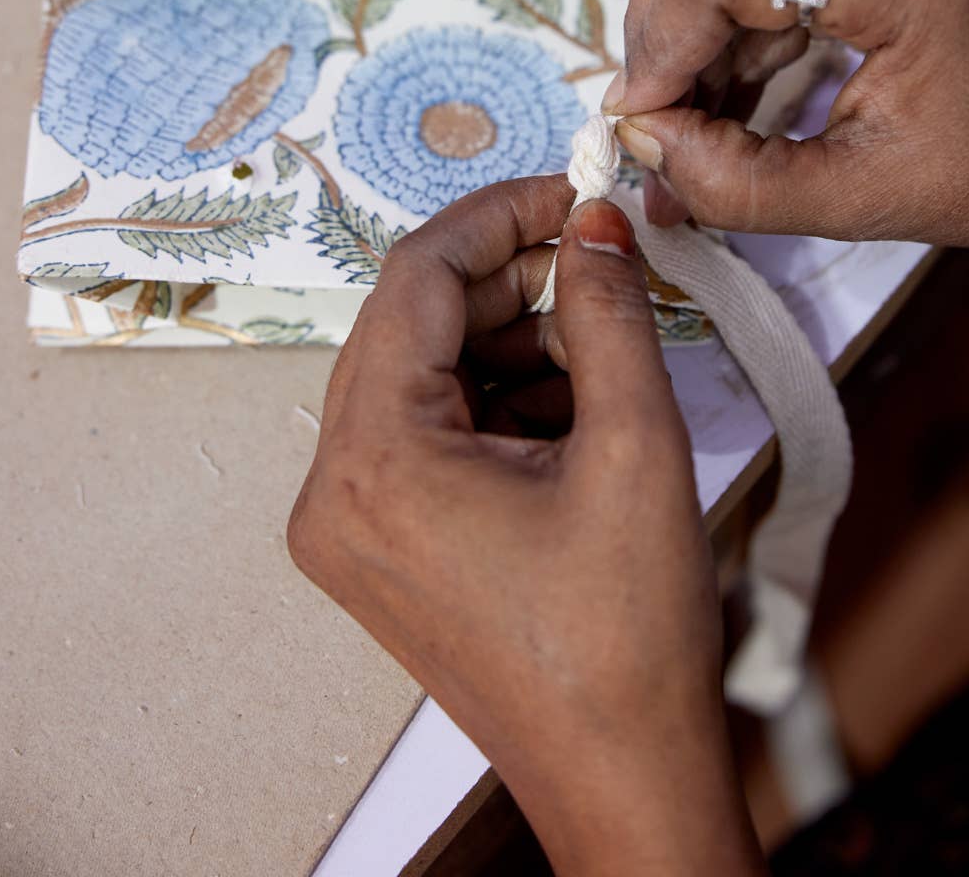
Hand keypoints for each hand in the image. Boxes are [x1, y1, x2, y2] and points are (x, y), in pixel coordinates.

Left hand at [288, 177, 763, 876]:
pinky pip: (425, 429)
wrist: (623, 776)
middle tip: (597, 259)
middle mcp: (334, 488)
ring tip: (601, 349)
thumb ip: (609, 311)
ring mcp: (348, 523)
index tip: (570, 191)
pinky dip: (495, 399)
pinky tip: (573, 406)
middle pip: (412, 323)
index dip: (499, 215)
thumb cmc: (626, 638)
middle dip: (509, 281)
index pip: (414, 277)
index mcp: (374, 459)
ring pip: (422, 374)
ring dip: (509, 341)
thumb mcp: (634, 446)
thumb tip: (596, 223)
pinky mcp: (377, 545)